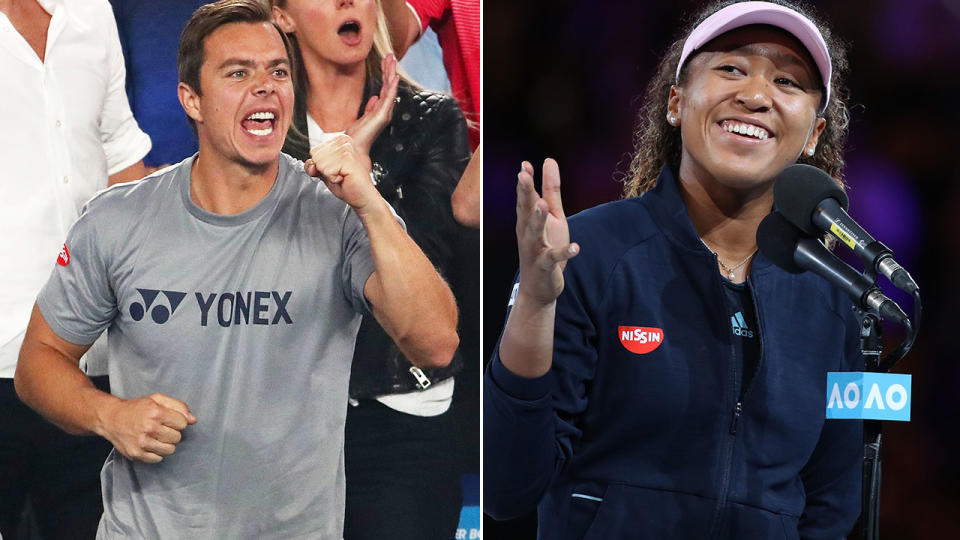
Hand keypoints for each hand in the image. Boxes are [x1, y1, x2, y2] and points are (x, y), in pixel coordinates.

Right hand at [100, 393, 195, 463]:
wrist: (112, 419)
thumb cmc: (137, 408)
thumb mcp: (157, 399)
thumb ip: (179, 406)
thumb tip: (193, 420)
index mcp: (156, 412)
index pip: (183, 423)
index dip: (177, 421)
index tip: (169, 420)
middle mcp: (149, 428)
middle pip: (177, 437)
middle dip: (172, 432)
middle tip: (161, 428)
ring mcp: (142, 443)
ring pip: (170, 449)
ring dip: (166, 443)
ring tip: (156, 436)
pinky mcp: (136, 454)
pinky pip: (158, 458)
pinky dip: (156, 452)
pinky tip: (149, 444)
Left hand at [305, 134, 380, 213]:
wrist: (362, 196)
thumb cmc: (348, 185)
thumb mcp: (325, 173)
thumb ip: (314, 166)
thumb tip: (311, 165)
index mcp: (339, 141)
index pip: (314, 151)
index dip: (320, 165)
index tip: (335, 169)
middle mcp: (344, 141)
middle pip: (315, 156)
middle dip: (324, 170)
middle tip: (339, 174)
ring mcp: (346, 148)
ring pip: (320, 163)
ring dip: (329, 175)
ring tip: (342, 176)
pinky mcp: (347, 158)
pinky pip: (326, 170)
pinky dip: (333, 179)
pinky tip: (344, 178)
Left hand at [345, 53, 399, 155]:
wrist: (352, 148)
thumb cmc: (355, 136)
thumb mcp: (361, 118)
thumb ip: (369, 107)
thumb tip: (374, 97)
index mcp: (379, 109)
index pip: (384, 88)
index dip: (385, 73)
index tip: (385, 60)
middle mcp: (384, 110)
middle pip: (389, 85)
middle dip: (389, 69)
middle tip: (390, 54)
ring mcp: (384, 113)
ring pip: (390, 89)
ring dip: (391, 73)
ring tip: (392, 59)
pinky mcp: (382, 116)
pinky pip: (389, 98)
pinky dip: (392, 87)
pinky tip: (394, 77)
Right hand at [515, 159, 578, 305]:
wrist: (537, 288)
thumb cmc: (543, 247)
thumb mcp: (552, 215)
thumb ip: (550, 189)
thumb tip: (549, 160)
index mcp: (527, 219)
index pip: (525, 197)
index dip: (525, 181)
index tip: (524, 164)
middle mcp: (527, 232)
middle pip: (525, 210)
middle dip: (524, 193)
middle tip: (522, 175)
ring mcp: (534, 249)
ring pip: (535, 233)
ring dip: (538, 219)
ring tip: (542, 205)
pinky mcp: (544, 266)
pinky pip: (553, 258)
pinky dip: (564, 253)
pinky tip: (575, 247)